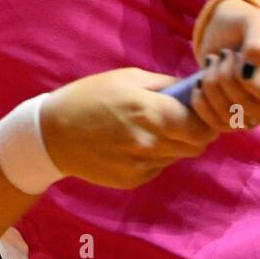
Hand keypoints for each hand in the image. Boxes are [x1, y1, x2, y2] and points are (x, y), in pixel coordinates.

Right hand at [42, 68, 219, 188]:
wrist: (51, 134)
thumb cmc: (90, 97)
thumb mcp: (128, 78)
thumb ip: (165, 85)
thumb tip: (194, 88)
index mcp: (150, 111)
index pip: (202, 126)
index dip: (209, 119)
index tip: (203, 110)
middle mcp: (149, 142)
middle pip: (197, 145)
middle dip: (197, 132)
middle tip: (185, 118)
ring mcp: (141, 165)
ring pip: (179, 156)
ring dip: (177, 143)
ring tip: (156, 128)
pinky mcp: (132, 180)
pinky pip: (160, 166)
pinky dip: (158, 155)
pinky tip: (137, 142)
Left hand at [190, 0, 259, 131]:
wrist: (224, 33)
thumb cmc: (246, 25)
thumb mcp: (256, 22)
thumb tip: (252, 70)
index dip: (251, 82)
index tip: (233, 54)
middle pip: (252, 108)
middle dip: (227, 78)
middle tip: (223, 54)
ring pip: (232, 117)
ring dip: (212, 85)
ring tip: (212, 62)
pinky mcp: (238, 122)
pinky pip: (217, 124)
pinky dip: (202, 101)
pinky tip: (200, 82)